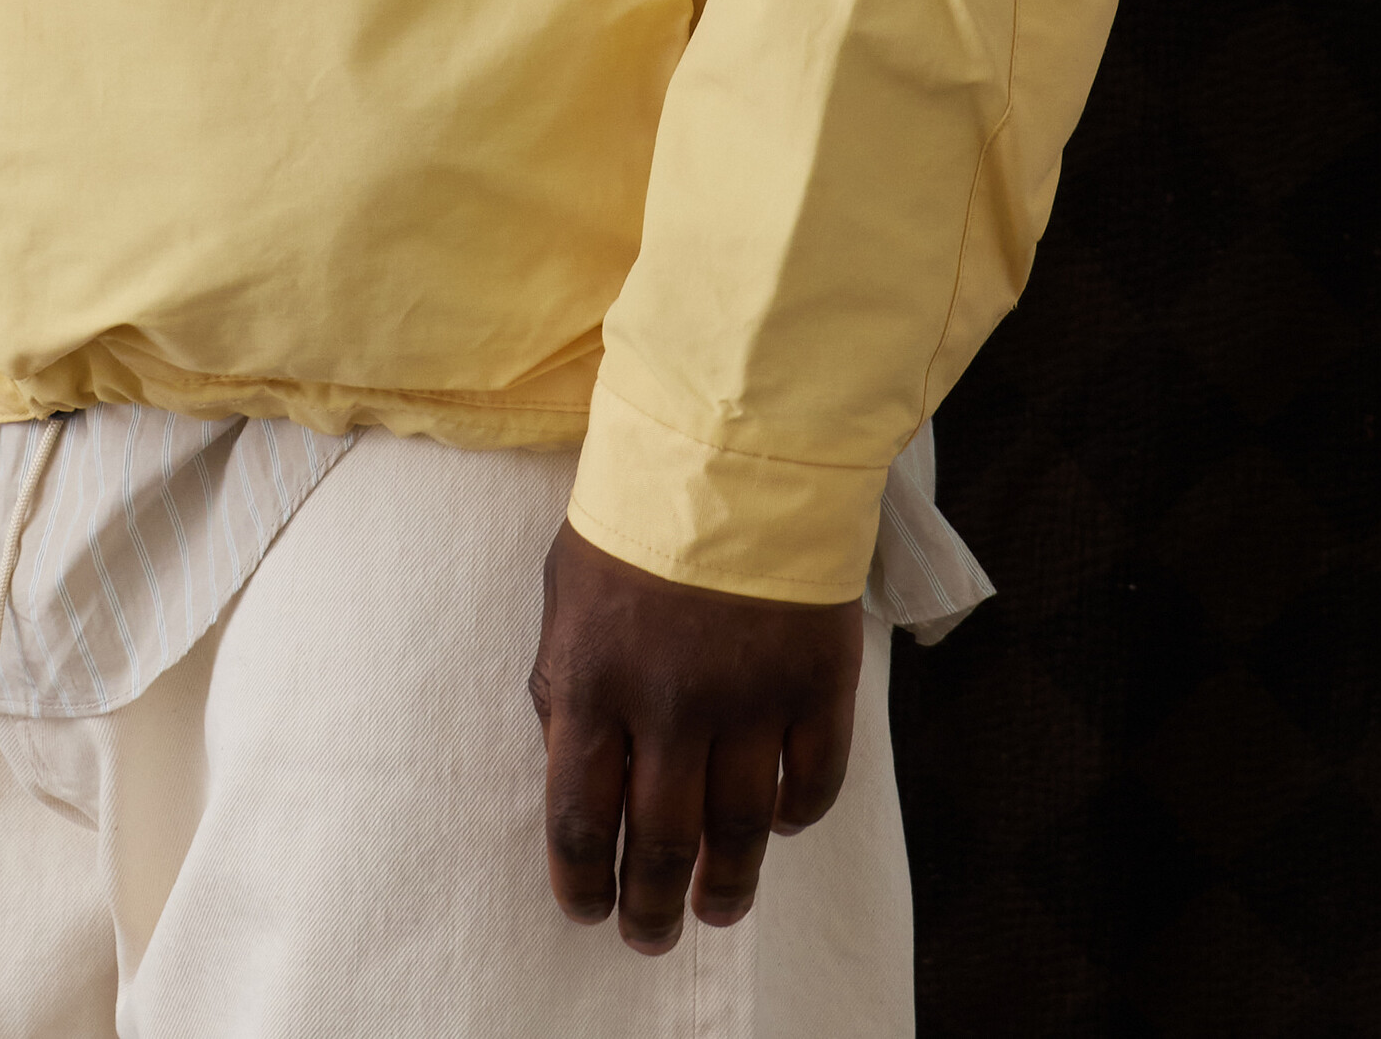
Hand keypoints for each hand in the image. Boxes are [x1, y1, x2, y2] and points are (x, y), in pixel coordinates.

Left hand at [527, 521, 861, 951]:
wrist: (733, 442)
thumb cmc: (636, 516)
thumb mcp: (567, 591)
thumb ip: (564, 684)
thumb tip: (570, 772)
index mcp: (591, 678)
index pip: (579, 816)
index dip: (582, 881)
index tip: (587, 913)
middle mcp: (668, 702)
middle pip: (661, 842)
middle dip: (651, 906)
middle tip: (651, 937)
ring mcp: (748, 696)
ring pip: (740, 829)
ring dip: (728, 884)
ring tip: (717, 909)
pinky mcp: (815, 680)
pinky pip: (811, 781)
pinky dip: (797, 817)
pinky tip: (781, 826)